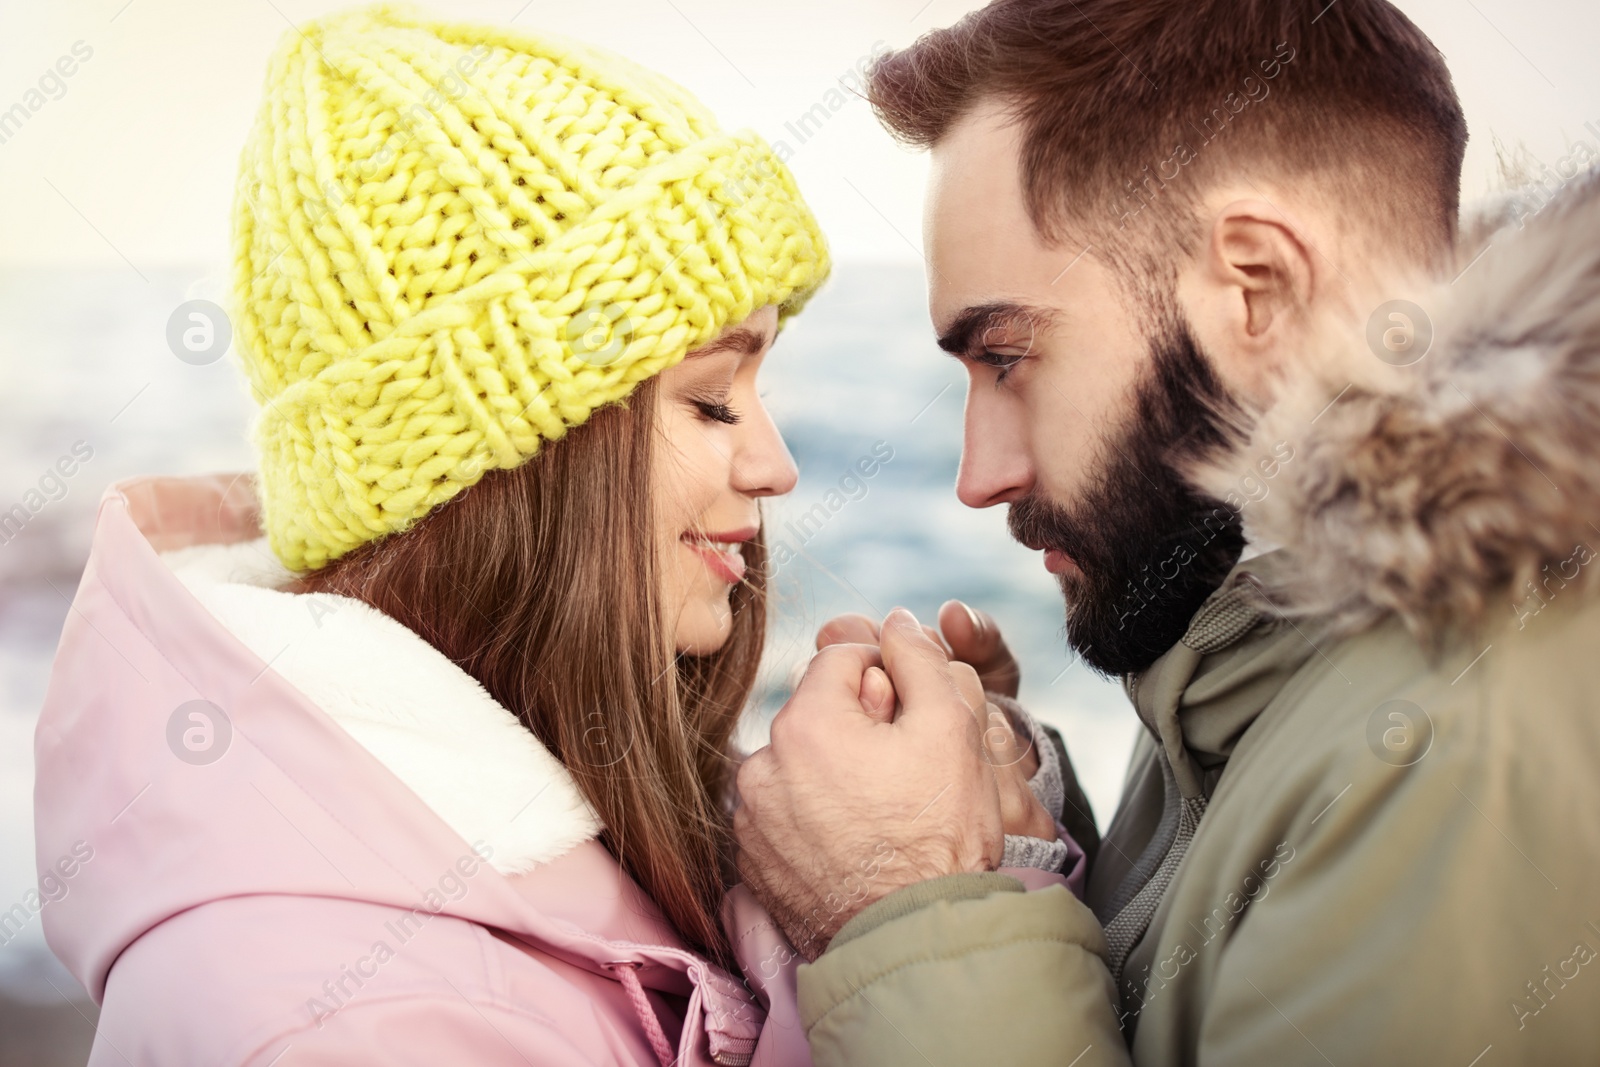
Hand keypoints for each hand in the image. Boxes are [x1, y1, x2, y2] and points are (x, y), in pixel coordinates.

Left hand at [735, 609, 1004, 959]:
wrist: (914, 939)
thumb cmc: (939, 836)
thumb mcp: (951, 729)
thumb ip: (920, 659)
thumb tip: (895, 623)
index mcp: (803, 724)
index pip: (841, 658)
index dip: (887, 675)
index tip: (912, 713)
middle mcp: (760, 767)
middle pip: (815, 712)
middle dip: (858, 724)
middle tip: (902, 767)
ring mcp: (750, 820)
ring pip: (797, 763)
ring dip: (831, 769)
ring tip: (879, 809)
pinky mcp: (751, 862)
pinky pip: (781, 813)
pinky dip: (811, 815)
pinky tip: (853, 840)